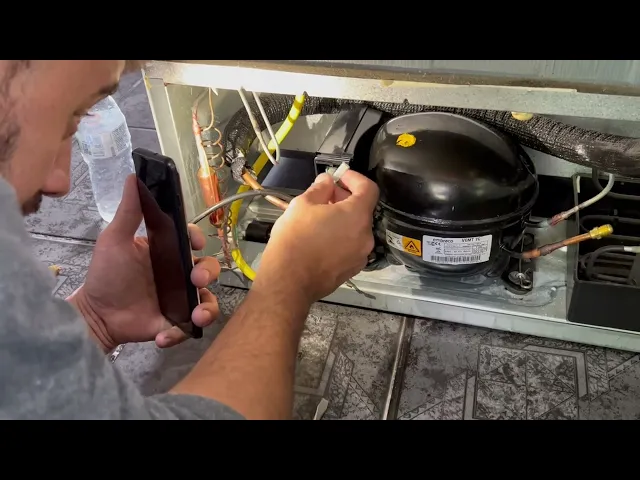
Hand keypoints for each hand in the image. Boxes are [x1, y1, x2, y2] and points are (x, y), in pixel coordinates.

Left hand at [68, 175, 220, 351]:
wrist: (95, 315)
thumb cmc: (105, 275)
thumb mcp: (115, 240)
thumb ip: (129, 211)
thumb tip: (134, 176)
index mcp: (167, 251)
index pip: (192, 240)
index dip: (198, 239)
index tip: (193, 243)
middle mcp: (177, 274)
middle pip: (208, 269)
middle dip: (209, 273)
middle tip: (195, 280)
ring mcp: (179, 299)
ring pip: (208, 300)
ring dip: (207, 308)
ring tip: (196, 316)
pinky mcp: (174, 322)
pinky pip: (189, 327)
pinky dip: (180, 333)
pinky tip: (162, 335)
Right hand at [254, 171, 378, 302]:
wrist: (289, 282)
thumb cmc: (295, 239)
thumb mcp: (302, 205)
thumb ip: (320, 189)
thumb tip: (327, 182)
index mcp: (357, 215)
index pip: (369, 188)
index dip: (355, 178)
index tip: (340, 176)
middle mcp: (365, 236)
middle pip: (362, 210)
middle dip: (344, 199)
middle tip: (323, 196)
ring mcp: (360, 255)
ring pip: (355, 229)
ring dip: (341, 220)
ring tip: (317, 219)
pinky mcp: (351, 270)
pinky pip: (350, 246)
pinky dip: (340, 238)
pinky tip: (320, 239)